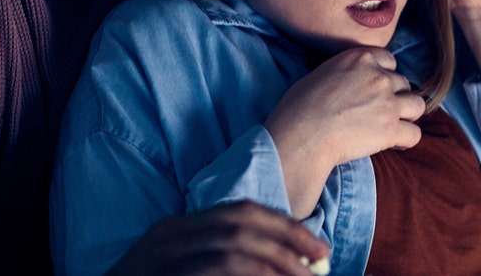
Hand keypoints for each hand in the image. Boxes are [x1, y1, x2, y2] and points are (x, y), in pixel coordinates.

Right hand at [108, 201, 328, 275]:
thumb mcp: (180, 270)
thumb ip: (218, 260)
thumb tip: (281, 266)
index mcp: (174, 228)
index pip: (238, 211)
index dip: (282, 225)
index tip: (315, 246)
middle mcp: (167, 236)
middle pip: (240, 224)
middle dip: (287, 240)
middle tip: (319, 261)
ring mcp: (161, 259)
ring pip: (233, 251)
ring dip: (276, 265)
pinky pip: (218, 274)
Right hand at [266, 47, 424, 217]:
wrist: (301, 136)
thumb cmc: (299, 108)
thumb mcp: (322, 73)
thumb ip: (346, 73)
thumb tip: (351, 83)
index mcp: (360, 58)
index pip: (389, 60)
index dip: (384, 75)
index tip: (374, 89)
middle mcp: (378, 76)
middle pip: (403, 83)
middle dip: (394, 96)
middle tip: (378, 112)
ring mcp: (387, 103)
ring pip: (417, 105)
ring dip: (407, 115)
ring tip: (393, 125)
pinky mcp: (391, 129)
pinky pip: (415, 134)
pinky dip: (406, 140)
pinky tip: (393, 144)